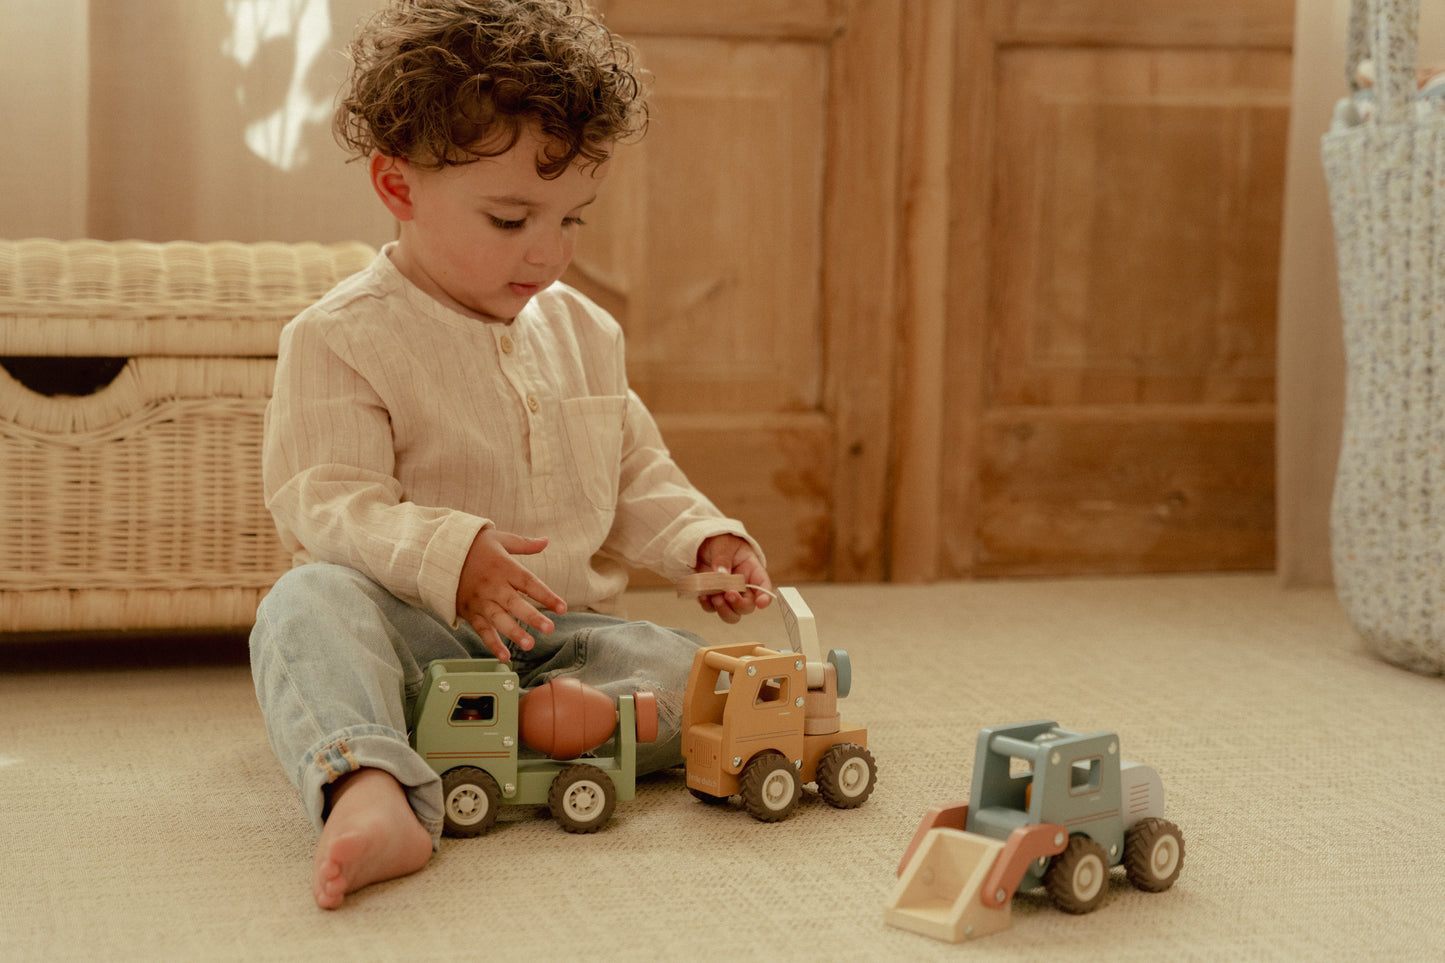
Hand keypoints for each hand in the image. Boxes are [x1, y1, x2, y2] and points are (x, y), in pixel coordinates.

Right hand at [457, 528, 566, 660]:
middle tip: (549, 628)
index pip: (529, 583)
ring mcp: (480, 600)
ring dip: (513, 633)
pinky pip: (481, 629)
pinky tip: (504, 657)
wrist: (439, 553)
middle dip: (532, 616)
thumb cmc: (473, 546)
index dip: (546, 595)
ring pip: (498, 619)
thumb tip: (546, 541)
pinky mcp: (468, 611)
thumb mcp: (499, 539)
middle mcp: (492, 585)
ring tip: (529, 645)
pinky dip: (492, 644)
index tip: (563, 608)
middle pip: (514, 603)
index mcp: (504, 567)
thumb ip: (524, 544)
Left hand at [695, 534, 772, 623]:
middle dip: (738, 604)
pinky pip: (711, 608)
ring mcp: (728, 594)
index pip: (763, 586)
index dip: (765, 597)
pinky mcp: (713, 597)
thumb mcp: (724, 544)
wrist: (703, 543)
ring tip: (714, 596)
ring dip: (723, 610)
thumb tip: (721, 574)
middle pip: (747, 606)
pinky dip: (707, 605)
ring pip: (732, 614)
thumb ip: (723, 559)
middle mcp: (743, 587)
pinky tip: (702, 595)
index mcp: (752, 571)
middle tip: (728, 594)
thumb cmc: (721, 540)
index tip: (761, 603)